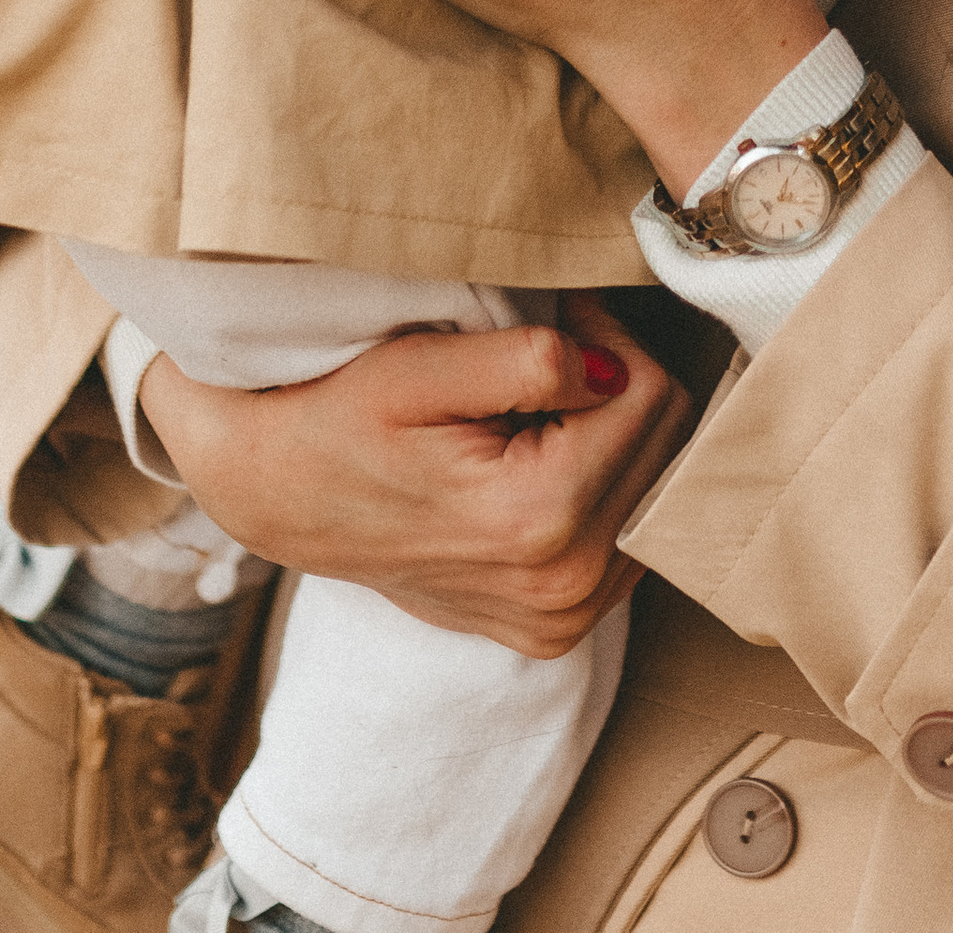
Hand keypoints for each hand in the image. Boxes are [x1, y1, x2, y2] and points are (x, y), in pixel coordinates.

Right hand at [139, 293, 690, 652]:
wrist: (283, 498)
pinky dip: (606, 485)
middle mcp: (564, 589)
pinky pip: (632, 533)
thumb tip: (613, 368)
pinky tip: (545, 461)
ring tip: (537, 414)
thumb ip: (528, 360)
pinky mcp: (558, 632)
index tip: (552, 321)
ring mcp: (563, 622)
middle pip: (669, 442)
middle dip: (619, 384)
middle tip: (545, 361)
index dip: (607, 336)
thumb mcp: (421, 368)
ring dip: (616, 435)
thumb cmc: (345, 417)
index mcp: (537, 519)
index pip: (650, 393)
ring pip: (660, 485)